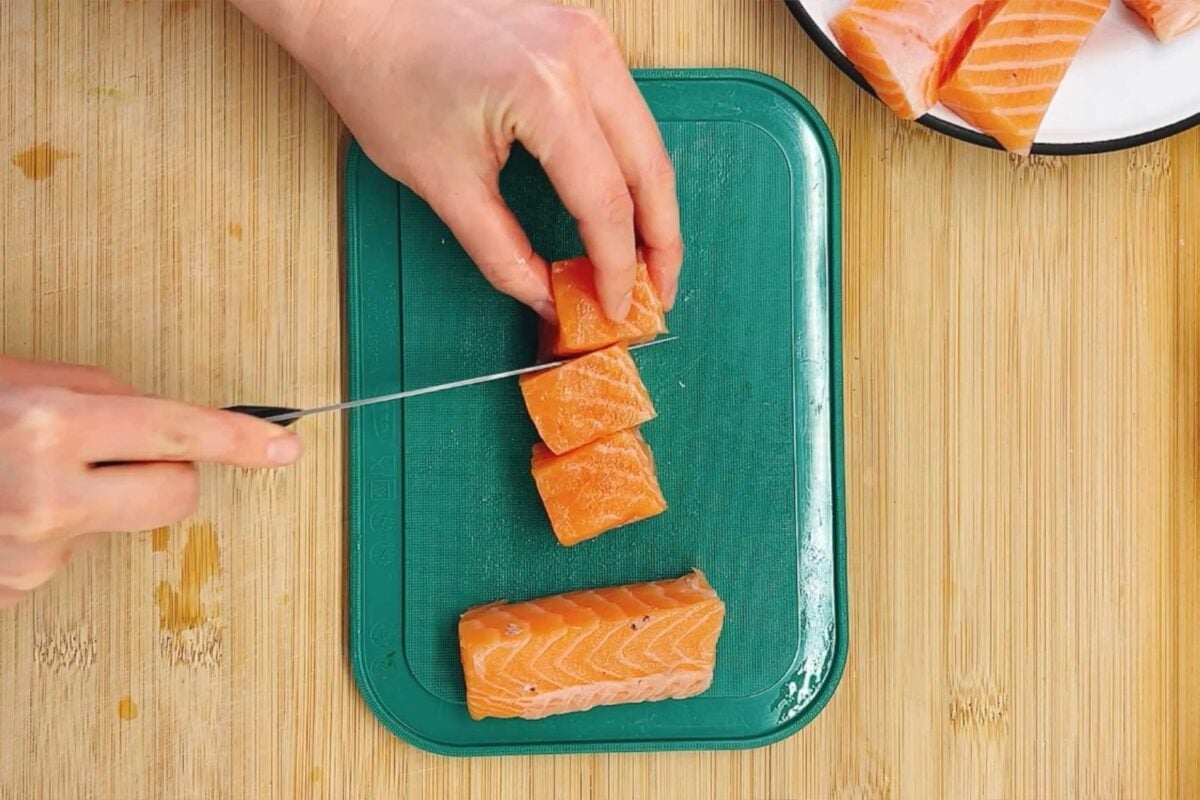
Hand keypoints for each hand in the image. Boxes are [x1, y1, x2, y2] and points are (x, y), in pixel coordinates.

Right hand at [0, 357, 302, 608]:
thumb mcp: (18, 380)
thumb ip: (100, 395)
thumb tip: (160, 417)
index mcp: (50, 427)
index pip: (178, 433)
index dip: (238, 440)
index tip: (282, 447)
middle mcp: (48, 497)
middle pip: (176, 493)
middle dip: (166, 471)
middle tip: (115, 450)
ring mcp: (34, 556)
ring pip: (118, 524)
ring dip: (91, 502)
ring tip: (22, 477)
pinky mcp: (18, 592)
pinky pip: (68, 553)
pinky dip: (50, 531)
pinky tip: (7, 509)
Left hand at [238, 0, 682, 320]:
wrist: (355, 8)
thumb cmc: (383, 76)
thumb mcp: (443, 185)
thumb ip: (503, 253)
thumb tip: (547, 297)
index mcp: (546, 92)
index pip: (606, 202)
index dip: (616, 268)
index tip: (616, 310)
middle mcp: (582, 56)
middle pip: (650, 169)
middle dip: (661, 242)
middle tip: (657, 294)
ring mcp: (589, 37)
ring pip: (647, 138)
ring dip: (652, 203)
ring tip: (645, 258)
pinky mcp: (582, 33)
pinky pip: (626, 110)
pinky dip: (630, 163)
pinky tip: (624, 201)